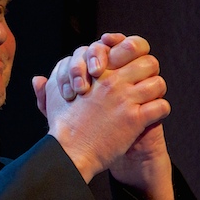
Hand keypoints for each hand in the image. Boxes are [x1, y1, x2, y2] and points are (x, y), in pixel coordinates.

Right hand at [32, 34, 174, 199]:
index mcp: (98, 72)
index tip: (132, 67)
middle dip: (150, 73)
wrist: (70, 152)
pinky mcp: (135, 119)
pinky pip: (161, 107)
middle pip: (149, 62)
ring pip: (158, 83)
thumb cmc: (61, 126)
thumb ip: (48, 84)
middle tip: (145, 84)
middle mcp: (113, 81)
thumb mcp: (52, 98)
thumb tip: (37, 79)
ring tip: (149, 101)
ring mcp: (125, 99)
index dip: (135, 55)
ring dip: (156, 93)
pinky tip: (150, 117)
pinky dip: (159, 111)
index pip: (129, 47)